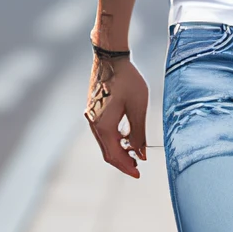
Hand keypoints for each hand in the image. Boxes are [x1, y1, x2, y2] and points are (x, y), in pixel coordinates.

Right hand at [86, 51, 148, 177]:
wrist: (110, 58)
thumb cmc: (126, 79)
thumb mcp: (138, 107)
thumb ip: (138, 133)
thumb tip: (140, 153)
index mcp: (103, 126)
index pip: (114, 155)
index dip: (126, 167)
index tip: (139, 174)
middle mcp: (93, 123)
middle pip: (107, 152)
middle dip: (123, 161)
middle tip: (138, 167)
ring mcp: (92, 117)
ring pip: (105, 142)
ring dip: (119, 150)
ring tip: (136, 153)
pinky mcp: (94, 110)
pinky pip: (103, 132)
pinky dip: (115, 139)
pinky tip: (128, 137)